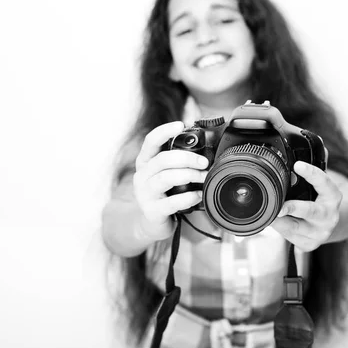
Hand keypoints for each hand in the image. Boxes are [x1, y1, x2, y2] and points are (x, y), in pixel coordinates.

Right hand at [133, 121, 208, 240]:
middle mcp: (142, 175)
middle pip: (163, 159)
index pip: (150, 141)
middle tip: (204, 162)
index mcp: (145, 162)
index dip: (164, 131)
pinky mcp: (153, 211)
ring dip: (189, 175)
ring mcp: (145, 194)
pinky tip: (198, 195)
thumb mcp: (166, 173)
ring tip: (204, 177)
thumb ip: (178, 160)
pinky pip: (172, 202)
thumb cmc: (164, 193)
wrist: (152, 222)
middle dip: (187, 158)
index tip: (181, 124)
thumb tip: (206, 147)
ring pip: (166, 178)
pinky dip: (188, 197)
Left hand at [271, 161, 342, 251]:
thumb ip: (315, 169)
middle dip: (293, 208)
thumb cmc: (319, 200)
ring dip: (279, 219)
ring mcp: (320, 233)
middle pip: (311, 211)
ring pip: (295, 227)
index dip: (312, 173)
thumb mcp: (320, 186)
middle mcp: (330, 216)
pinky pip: (289, 236)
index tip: (298, 165)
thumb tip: (316, 141)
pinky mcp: (309, 244)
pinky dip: (279, 228)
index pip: (324, 182)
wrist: (328, 226)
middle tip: (279, 206)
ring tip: (267, 212)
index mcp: (333, 196)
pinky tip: (273, 221)